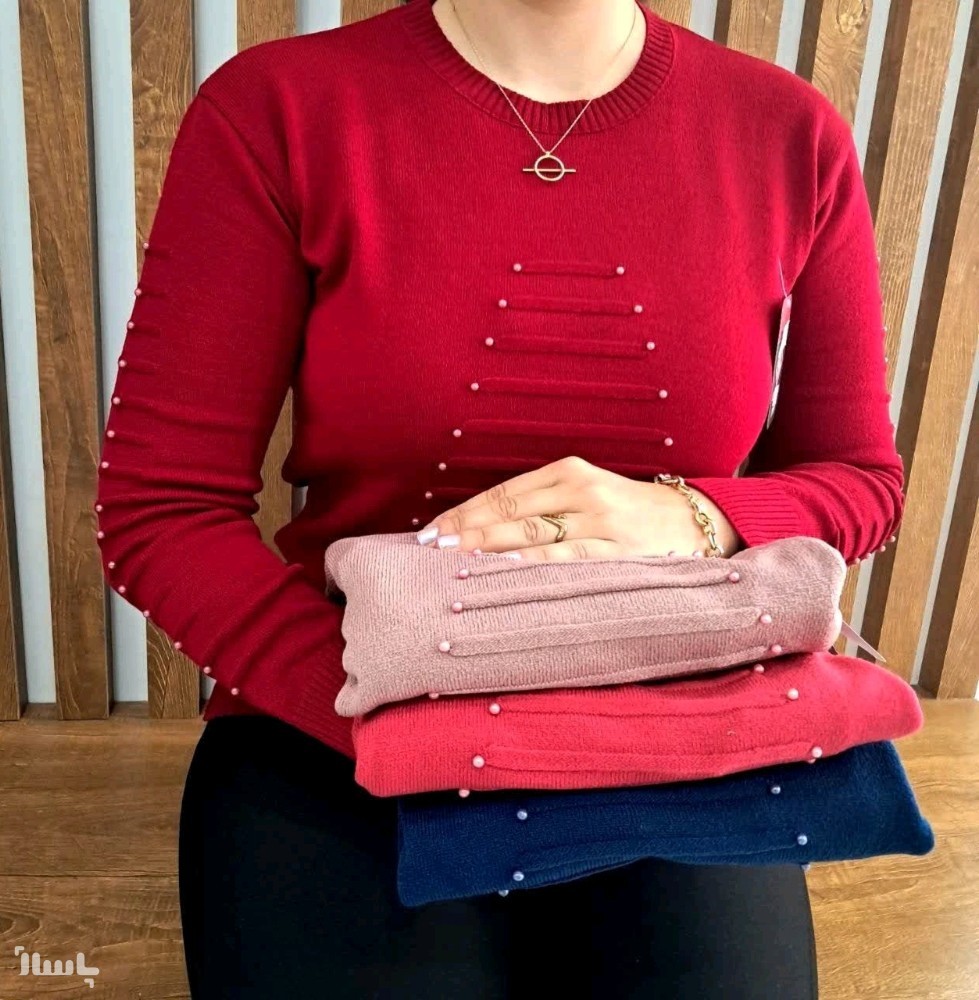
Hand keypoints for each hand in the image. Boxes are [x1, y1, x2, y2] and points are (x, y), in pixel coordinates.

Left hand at [415, 455, 741, 560]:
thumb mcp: (587, 492)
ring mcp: (600, 523)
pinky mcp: (617, 553)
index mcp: (570, 472)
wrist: (693, 522)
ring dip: (486, 551)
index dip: (464, 512)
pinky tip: (502, 574)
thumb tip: (481, 530)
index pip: (504, 493)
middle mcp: (582, 492)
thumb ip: (541, 505)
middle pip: (509, 513)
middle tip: (429, 548)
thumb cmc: (628, 511)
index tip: (432, 529)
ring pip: (530, 537)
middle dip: (465, 531)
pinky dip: (529, 568)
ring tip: (451, 562)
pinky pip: (564, 561)